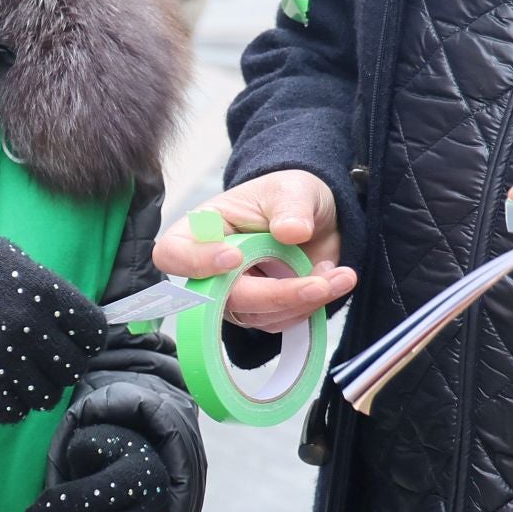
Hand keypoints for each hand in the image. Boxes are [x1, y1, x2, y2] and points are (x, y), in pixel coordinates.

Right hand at [0, 208, 106, 422]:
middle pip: (72, 370)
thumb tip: (79, 332)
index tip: (73, 342)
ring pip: (45, 397)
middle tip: (42, 362)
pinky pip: (10, 412)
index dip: (86, 342)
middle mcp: (28, 326)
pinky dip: (9, 406)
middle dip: (60, 369)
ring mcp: (0, 355)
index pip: (93, 334)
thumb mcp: (19, 265)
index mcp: (46, 292)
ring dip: (36, 391)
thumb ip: (50, 300)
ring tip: (19, 377)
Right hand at [153, 170, 356, 335]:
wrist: (317, 216)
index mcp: (203, 229)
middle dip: (275, 294)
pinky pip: (282, 322)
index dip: (196, 262)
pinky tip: (332, 282)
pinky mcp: (263, 310)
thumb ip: (290, 208)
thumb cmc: (289, 196)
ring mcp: (236, 294)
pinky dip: (312, 307)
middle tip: (318, 283)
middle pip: (223, 298)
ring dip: (303, 301)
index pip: (174, 253)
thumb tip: (291, 230)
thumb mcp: (292, 189)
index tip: (234, 257)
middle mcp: (212, 268)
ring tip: (338, 275)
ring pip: (259, 315)